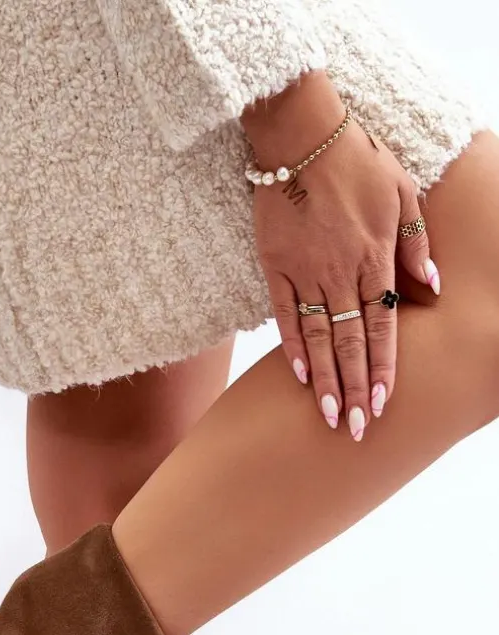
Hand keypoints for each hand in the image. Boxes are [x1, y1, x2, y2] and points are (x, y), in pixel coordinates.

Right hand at [243, 72, 438, 439]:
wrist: (301, 134)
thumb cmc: (358, 160)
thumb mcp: (403, 193)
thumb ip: (416, 243)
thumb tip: (431, 286)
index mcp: (375, 257)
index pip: (383, 325)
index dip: (383, 367)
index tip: (383, 401)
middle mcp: (342, 272)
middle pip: (351, 342)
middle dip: (356, 388)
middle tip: (359, 428)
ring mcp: (306, 271)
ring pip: (318, 338)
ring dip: (326, 381)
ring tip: (331, 417)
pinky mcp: (275, 265)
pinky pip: (285, 315)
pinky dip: (292, 347)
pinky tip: (299, 377)